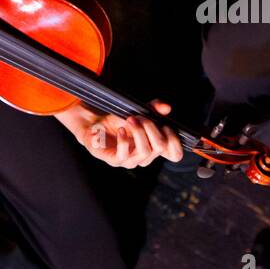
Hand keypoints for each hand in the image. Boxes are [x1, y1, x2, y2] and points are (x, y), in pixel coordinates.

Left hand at [58, 100, 183, 168]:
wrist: (93, 122)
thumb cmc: (117, 119)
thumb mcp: (138, 110)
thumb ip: (154, 108)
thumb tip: (167, 107)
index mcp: (154, 148)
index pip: (175, 154)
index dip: (175, 141)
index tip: (166, 125)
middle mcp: (145, 157)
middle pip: (161, 147)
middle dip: (153, 128)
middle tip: (141, 117)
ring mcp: (130, 161)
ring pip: (145, 151)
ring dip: (139, 132)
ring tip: (131, 119)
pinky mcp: (114, 160)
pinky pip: (124, 155)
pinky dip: (124, 140)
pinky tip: (120, 129)